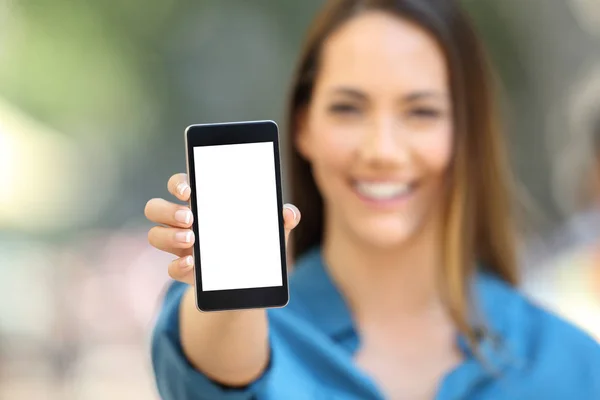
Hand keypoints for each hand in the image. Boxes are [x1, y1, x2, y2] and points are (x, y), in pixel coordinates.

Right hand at [144, 173, 300, 284]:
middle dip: (167, 210)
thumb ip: (283, 218)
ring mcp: (180, 246)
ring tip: (191, 239)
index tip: (189, 190)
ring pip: (155, 235)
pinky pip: (169, 268)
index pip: (178, 184)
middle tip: (191, 218)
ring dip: (169, 236)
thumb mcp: (273, 229)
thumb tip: (289, 213)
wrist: (252, 277)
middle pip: (155, 207)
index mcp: (202, 202)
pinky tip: (193, 264)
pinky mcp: (185, 270)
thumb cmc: (257, 239)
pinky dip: (178, 265)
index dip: (177, 183)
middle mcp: (184, 221)